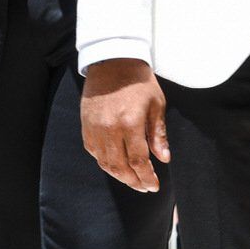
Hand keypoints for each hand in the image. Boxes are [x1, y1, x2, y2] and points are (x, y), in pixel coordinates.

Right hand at [81, 59, 169, 192]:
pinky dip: (105, 163)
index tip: (154, 185)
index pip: (138, 160)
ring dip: (119, 176)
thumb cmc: (138, 82)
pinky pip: (94, 152)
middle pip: (120, 166)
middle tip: (144, 187)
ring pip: (105, 163)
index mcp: (130, 123)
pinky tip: (116, 165)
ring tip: (132, 180)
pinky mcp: (86, 126)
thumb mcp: (156, 104)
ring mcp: (95, 128)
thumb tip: (164, 158)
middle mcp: (109, 128)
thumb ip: (158, 134)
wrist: (112, 61)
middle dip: (134, 181)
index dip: (146, 176)